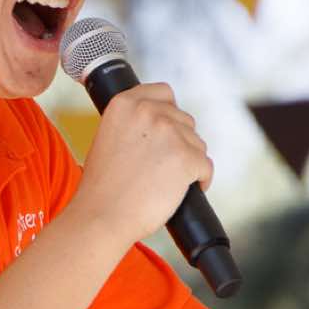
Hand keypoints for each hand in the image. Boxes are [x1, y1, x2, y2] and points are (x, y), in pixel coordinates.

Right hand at [75, 83, 212, 245]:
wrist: (102, 216)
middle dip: (179, 141)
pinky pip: (205, 166)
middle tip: (164, 164)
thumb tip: (159, 126)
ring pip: (197, 143)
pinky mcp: (186, 158)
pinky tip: (184, 190)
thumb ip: (132, 124)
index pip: (163, 92)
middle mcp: (148, 111)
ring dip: (189, 161)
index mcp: (125, 104)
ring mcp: (169, 133)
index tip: (167, 127)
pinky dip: (200, 179)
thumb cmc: (102, 187)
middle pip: (183, 119)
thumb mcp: (106, 138)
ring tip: (168, 180)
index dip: (169, 111)